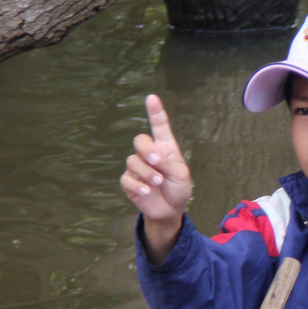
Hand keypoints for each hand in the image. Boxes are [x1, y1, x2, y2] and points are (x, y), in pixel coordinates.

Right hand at [120, 94, 192, 260]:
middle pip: (140, 140)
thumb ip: (169, 163)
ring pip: (132, 161)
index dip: (155, 111)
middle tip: (157, 161)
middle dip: (146, 149)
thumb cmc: (178, 188)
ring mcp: (138, 167)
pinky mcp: (129, 182)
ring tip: (157, 183)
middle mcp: (149, 154)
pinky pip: (126, 178)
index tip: (152, 98)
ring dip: (147, 172)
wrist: (170, 210)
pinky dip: (137, 185)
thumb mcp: (181, 175)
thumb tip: (152, 159)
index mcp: (165, 147)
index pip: (158, 125)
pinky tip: (147, 191)